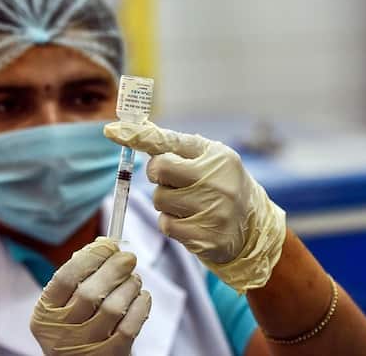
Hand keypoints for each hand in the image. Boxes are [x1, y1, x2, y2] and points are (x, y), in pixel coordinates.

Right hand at [30, 237, 150, 354]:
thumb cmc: (77, 326)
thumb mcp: (64, 305)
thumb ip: (79, 276)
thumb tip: (105, 245)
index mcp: (45, 315)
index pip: (65, 278)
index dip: (90, 256)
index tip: (108, 244)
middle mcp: (61, 334)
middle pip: (90, 292)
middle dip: (114, 268)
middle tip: (128, 258)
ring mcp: (85, 348)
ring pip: (113, 307)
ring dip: (129, 286)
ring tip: (134, 279)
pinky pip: (130, 326)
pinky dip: (140, 306)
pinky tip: (141, 297)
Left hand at [104, 121, 285, 292]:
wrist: (253, 229)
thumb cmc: (221, 186)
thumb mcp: (208, 160)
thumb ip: (175, 146)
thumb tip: (137, 128)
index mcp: (216, 156)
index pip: (169, 141)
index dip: (137, 135)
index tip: (111, 130)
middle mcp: (216, 180)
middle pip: (158, 169)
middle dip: (157, 174)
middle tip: (173, 180)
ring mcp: (212, 210)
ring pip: (159, 199)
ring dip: (166, 202)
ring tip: (190, 204)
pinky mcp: (205, 237)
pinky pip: (166, 225)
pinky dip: (171, 223)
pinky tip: (191, 221)